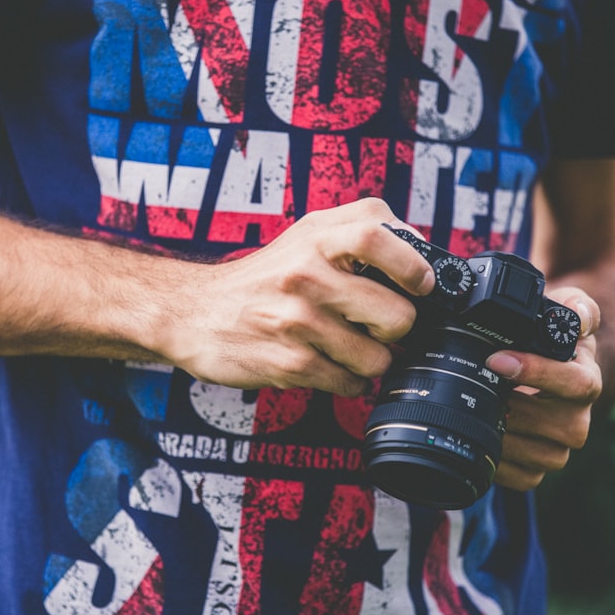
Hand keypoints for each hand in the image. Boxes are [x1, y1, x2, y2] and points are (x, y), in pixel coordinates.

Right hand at [161, 198, 435, 396]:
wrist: (193, 313)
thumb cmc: (263, 278)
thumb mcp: (305, 236)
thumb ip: (358, 231)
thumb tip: (421, 255)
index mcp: (315, 238)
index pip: (377, 235)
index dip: (411, 265)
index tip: (420, 285)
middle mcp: (304, 276)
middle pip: (395, 314)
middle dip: (397, 330)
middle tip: (380, 326)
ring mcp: (296, 322)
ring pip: (377, 359)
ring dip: (372, 360)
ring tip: (348, 347)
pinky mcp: (288, 363)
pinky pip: (348, 383)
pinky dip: (348, 380)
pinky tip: (327, 365)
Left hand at [487, 288, 602, 490]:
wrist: (533, 367)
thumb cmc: (546, 340)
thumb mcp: (564, 312)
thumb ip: (576, 306)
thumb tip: (581, 317)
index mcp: (586, 377)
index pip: (576, 383)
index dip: (537, 373)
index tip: (496, 361)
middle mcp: (579, 416)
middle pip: (558, 425)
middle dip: (512, 408)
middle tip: (477, 391)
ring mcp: (562, 445)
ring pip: (542, 455)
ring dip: (506, 435)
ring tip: (477, 413)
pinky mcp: (541, 465)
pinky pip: (526, 478)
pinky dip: (501, 465)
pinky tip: (480, 441)